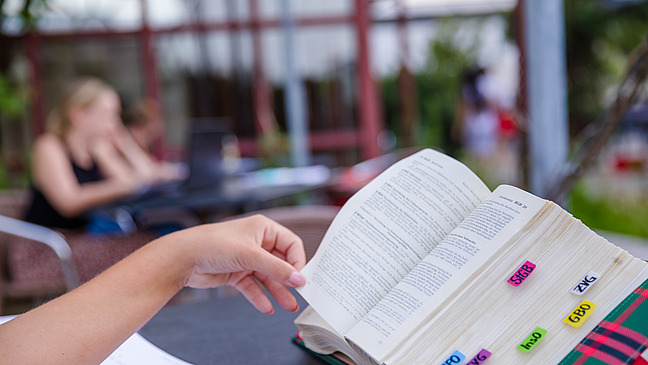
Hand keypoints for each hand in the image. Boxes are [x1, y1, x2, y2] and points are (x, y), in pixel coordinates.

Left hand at [168, 215, 306, 313]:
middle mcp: (257, 242)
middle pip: (281, 263)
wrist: (182, 258)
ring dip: (278, 291)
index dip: (297, 262)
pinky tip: (267, 307)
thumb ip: (276, 269)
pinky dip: (260, 297)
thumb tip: (298, 279)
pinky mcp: (236, 273)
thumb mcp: (250, 255)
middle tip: (300, 295)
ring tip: (288, 306)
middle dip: (289, 280)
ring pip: (268, 277)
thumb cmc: (213, 244)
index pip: (291, 245)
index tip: (301, 279)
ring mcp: (246, 258)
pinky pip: (253, 286)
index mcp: (263, 229)